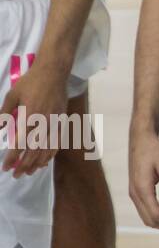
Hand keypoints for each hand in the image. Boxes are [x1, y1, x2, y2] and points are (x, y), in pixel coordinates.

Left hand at [1, 62, 67, 176]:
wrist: (54, 72)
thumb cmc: (31, 82)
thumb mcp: (12, 95)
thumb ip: (4, 114)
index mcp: (30, 117)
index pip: (20, 143)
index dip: (13, 157)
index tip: (6, 167)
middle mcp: (44, 122)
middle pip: (35, 150)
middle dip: (24, 164)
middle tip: (16, 175)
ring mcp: (55, 122)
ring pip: (47, 148)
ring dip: (38, 162)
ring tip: (29, 172)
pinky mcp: (62, 121)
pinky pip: (58, 141)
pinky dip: (51, 153)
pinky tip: (45, 161)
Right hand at [127, 130, 158, 229]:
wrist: (140, 140)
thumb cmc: (154, 151)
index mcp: (142, 189)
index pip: (156, 215)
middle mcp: (135, 195)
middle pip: (149, 220)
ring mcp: (134, 194)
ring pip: (146, 217)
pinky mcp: (136, 192)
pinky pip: (144, 211)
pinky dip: (156, 216)